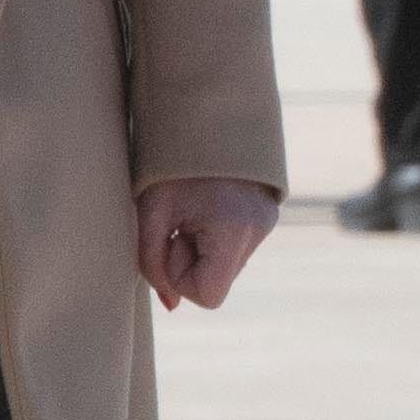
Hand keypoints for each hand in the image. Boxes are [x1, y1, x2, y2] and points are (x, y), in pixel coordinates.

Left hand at [139, 176, 278, 311]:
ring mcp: (268, 222)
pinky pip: (237, 250)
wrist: (203, 115)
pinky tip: (208, 212)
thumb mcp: (150, 213)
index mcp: (232, 227)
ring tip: (194, 215)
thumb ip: (153, 264)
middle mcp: (258, 228)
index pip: (208, 296)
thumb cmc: (169, 164)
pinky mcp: (268, 216)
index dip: (182, 280)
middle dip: (192, 263)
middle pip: (218, 282)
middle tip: (179, 226)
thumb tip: (171, 305)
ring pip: (227, 268)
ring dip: (204, 251)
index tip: (173, 243)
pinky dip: (217, 240)